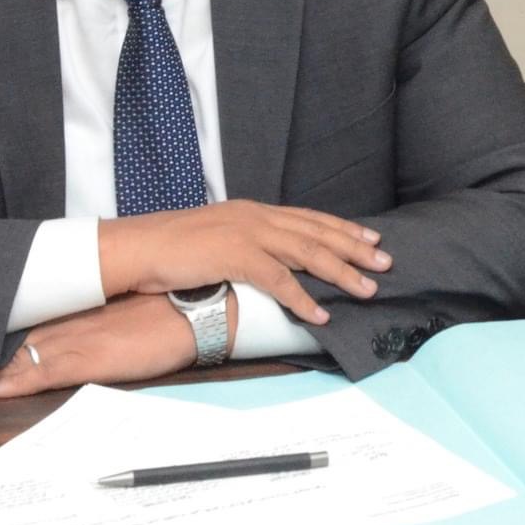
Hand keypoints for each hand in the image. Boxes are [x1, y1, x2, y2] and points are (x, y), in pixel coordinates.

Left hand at [0, 291, 217, 397]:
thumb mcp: (118, 304)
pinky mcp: (92, 360)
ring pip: (16, 358)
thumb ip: (87, 311)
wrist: (196, 306)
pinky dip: (15, 381)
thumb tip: (62, 317)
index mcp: (72, 307)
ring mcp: (77, 339)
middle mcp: (67, 321)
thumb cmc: (162, 304)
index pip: (15, 320)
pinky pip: (45, 373)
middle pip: (5, 339)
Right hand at [98, 200, 390, 325]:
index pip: (308, 218)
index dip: (342, 228)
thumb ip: (244, 243)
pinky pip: (280, 280)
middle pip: (318, 232)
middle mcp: (256, 217)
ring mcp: (248, 234)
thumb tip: (265, 261)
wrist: (138, 247)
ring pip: (309, 253)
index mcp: (253, 211)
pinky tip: (321, 313)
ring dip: (342, 273)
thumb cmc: (171, 247)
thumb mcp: (216, 237)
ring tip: (368, 288)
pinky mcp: (236, 255)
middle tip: (386, 261)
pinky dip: (304, 298)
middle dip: (355, 248)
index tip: (370, 237)